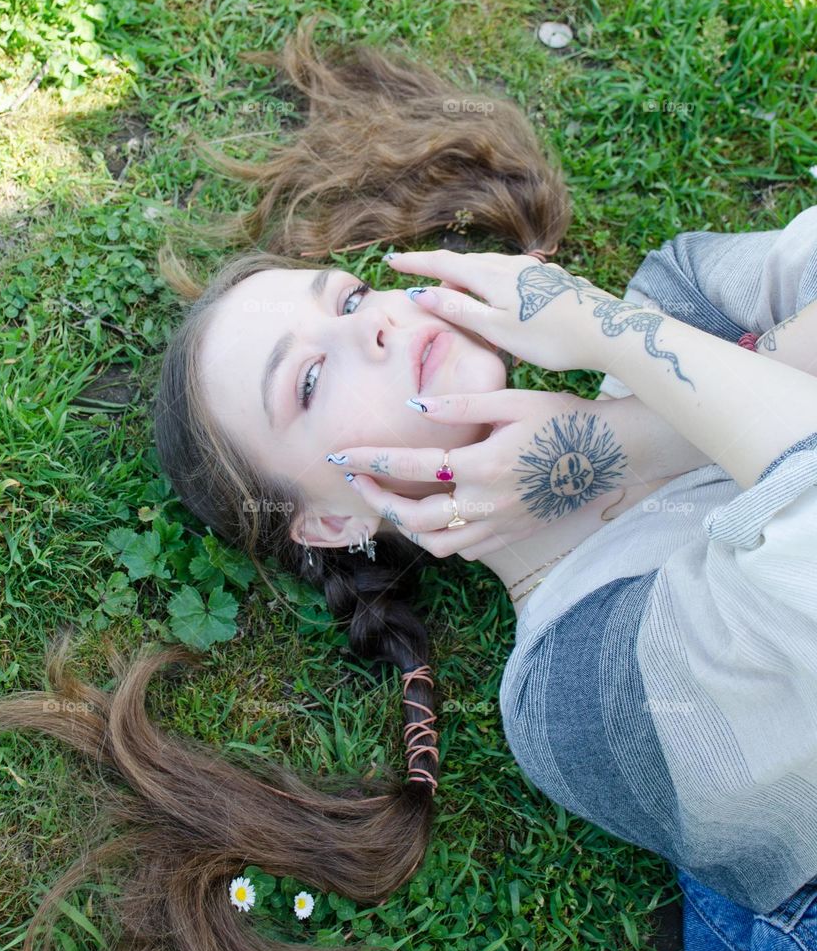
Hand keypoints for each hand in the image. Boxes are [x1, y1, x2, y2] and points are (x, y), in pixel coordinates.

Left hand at [326, 388, 628, 559]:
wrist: (611, 452)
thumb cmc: (562, 418)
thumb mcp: (513, 400)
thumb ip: (461, 405)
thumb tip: (413, 408)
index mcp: (484, 465)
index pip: (412, 467)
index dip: (370, 462)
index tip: (340, 456)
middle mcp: (489, 503)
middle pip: (415, 518)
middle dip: (378, 500)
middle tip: (359, 479)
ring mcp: (501, 526)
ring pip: (437, 544)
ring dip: (406, 526)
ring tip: (390, 501)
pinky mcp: (512, 535)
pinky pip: (464, 550)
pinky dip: (439, 537)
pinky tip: (433, 514)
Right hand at [384, 248, 616, 372]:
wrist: (608, 332)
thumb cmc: (551, 338)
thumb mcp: (498, 330)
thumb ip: (459, 311)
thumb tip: (420, 293)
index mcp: (494, 276)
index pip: (444, 265)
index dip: (415, 263)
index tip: (390, 261)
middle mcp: (513, 266)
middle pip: (467, 263)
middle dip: (439, 270)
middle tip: (417, 277)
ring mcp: (536, 271)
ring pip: (491, 268)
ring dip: (467, 277)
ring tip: (456, 292)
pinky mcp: (553, 281)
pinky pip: (512, 277)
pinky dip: (493, 284)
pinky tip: (501, 298)